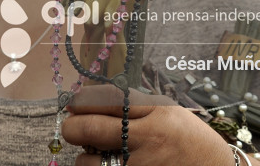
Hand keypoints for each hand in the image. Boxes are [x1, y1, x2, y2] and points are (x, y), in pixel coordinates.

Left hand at [62, 85, 232, 165]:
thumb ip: (134, 105)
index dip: (83, 99)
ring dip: (84, 157)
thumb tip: (91, 100)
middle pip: (92, 128)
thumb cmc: (189, 140)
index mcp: (156, 112)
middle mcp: (148, 139)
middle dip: (72, 126)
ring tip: (94, 154)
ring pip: (90, 161)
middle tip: (71, 126)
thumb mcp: (168, 111)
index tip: (73, 101)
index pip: (108, 99)